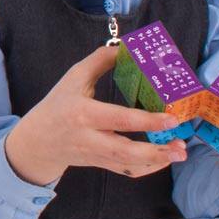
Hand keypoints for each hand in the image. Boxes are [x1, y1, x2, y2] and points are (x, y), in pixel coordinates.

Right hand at [6, 45, 187, 185]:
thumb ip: (99, 61)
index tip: (171, 118)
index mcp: (83, 113)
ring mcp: (95, 154)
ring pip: (128, 164)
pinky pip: (126, 171)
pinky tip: (164, 159)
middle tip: (181, 144)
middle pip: (125, 150)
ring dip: (157, 160)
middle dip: (156, 150)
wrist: (36, 141)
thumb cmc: (57, 105)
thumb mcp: (72, 79)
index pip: (118, 119)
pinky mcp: (100, 164)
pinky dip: (148, 167)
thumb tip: (127, 47)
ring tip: (179, 152)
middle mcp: (89, 138)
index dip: (147, 120)